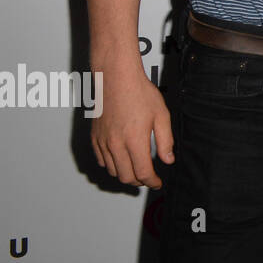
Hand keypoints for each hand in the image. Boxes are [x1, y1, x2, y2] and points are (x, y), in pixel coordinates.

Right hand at [90, 61, 173, 188]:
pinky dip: (112, 166)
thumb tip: (168, 159)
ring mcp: (103, 142)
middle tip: (149, 178)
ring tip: (137, 170)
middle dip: (140, 181)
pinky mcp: (95, 137)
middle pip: (126, 177)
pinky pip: (101, 160)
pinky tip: (121, 160)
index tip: (157, 183)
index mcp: (134, 140)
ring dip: (126, 175)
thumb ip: (165, 140)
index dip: (152, 182)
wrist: (116, 79)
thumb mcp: (161, 115)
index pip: (142, 173)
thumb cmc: (139, 93)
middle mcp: (116, 144)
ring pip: (113, 171)